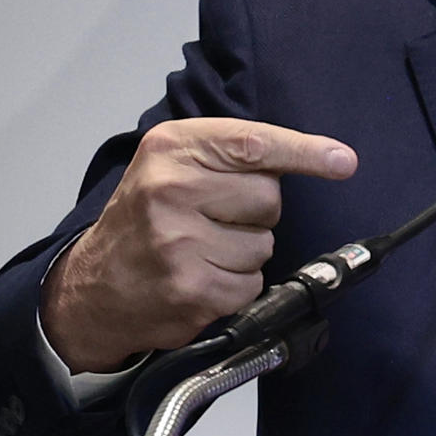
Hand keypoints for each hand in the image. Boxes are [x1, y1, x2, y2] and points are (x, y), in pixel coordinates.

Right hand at [40, 119, 356, 372]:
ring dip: (245, 252)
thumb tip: (331, 158)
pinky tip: (201, 278)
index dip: (305, 152)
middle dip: (255, 212)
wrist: (92, 286)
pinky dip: (236, 285)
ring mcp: (179, 244)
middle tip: (212, 219)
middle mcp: (171, 191)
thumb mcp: (173, 163)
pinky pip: (252, 284)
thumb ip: (235, 153)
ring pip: (264, 244)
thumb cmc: (145, 217)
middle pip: (269, 197)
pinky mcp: (190, 291)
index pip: (254, 144)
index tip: (343, 161)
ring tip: (201, 251)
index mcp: (171, 149)